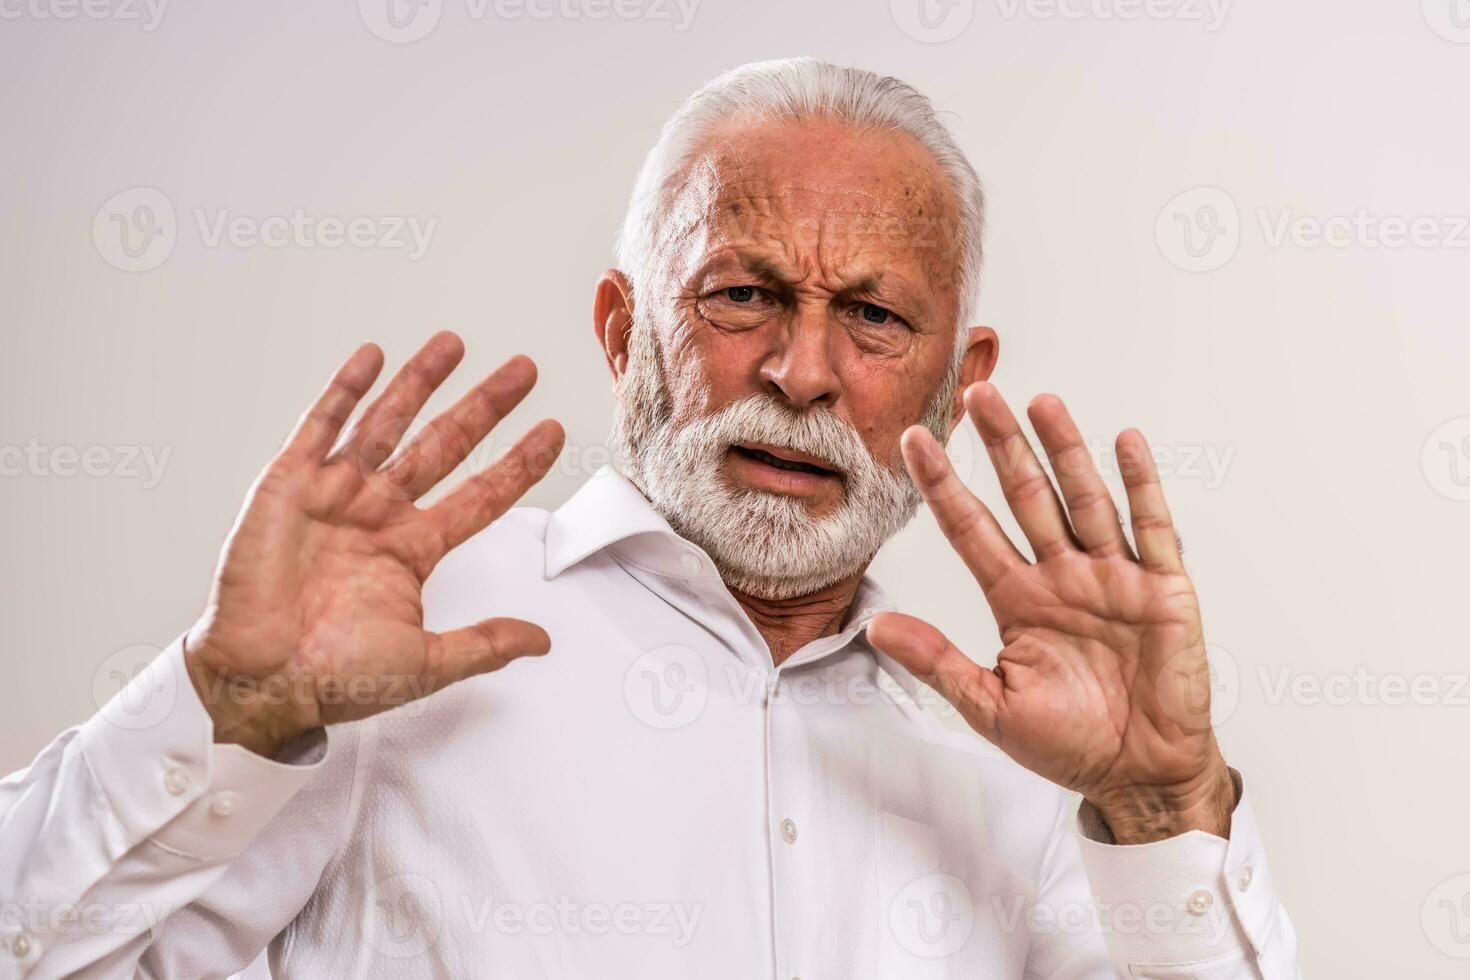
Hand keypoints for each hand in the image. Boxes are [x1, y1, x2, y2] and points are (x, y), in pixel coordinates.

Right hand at [183, 331, 564, 757]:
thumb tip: (541, 640)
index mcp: (410, 551)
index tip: (553, 434)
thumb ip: (484, 645)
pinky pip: (322, 426)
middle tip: (523, 371)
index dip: (517, 464)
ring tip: (455, 343)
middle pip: (444, 445)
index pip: (480, 495)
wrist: (261, 681)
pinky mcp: (288, 484)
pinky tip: (372, 356)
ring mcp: (335, 495)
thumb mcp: (425, 663)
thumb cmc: (333, 679)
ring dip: (420, 382)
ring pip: (388, 424)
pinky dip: (345, 389)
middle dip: (484, 407)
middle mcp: (378, 514)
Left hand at [868, 383, 1234, 843]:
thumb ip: (937, 661)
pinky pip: (1151, 528)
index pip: (971, 528)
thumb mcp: (989, 706)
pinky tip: (1125, 443)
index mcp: (1018, 600)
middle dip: (1002, 446)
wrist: (1139, 775)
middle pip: (1026, 496)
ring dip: (1064, 450)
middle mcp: (1062, 577)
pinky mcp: (1163, 590)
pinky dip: (1141, 485)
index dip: (942, 484)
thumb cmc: (1069, 743)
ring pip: (1084, 500)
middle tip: (979, 394)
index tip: (911, 441)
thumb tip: (876, 625)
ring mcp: (1113, 578)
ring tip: (1041, 402)